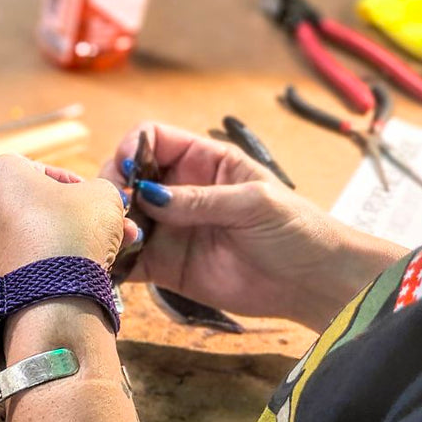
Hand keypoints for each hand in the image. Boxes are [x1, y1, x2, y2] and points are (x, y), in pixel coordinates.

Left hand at [0, 154, 138, 323]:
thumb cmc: (75, 236)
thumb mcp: (103, 196)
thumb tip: (91, 200)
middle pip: (15, 211)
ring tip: (65, 270)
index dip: (67, 186)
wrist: (55, 297)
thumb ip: (95, 190)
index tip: (88, 204)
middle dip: (50, 222)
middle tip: (86, 239)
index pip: (35, 172)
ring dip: (25, 253)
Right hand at [103, 123, 404, 331]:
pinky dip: (113, 262)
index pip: (151, 139)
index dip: (131, 149)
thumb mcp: (254, 203)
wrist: (312, 282)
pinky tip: (111, 265)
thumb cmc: (296, 230)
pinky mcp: (163, 267)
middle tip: (117, 213)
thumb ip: (200, 200)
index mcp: (202, 162)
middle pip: (125, 178)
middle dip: (113, 191)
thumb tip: (148, 195)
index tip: (127, 172)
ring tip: (120, 241)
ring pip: (120, 219)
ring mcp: (168, 230)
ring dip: (109, 227)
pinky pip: (127, 261)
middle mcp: (178, 192)